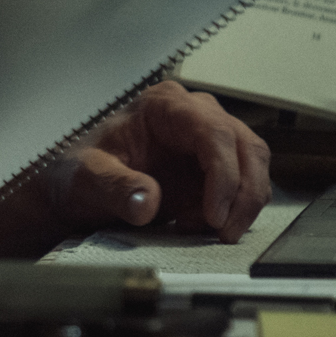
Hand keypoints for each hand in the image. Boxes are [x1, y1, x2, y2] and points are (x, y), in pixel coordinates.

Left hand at [49, 81, 269, 241]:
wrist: (81, 189)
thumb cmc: (82, 173)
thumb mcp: (88, 180)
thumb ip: (115, 188)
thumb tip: (147, 201)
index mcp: (164, 105)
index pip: (213, 131)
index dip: (223, 174)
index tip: (214, 214)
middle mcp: (194, 115)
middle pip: (246, 148)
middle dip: (243, 194)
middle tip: (223, 232)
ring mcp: (209, 140)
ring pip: (254, 166)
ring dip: (242, 205)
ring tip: (206, 231)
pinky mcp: (216, 167)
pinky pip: (245, 186)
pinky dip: (234, 210)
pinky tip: (201, 226)